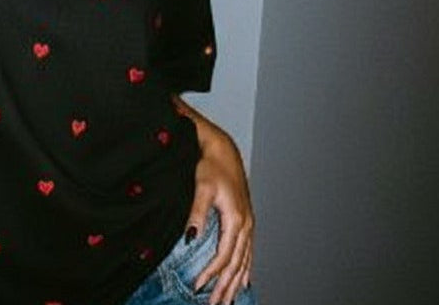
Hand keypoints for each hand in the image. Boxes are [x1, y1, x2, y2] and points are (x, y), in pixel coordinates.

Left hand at [173, 96, 253, 303]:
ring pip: (244, 261)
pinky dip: (245, 269)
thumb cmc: (211, 165)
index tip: (198, 286)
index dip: (211, 273)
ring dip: (236, 283)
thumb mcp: (202, 187)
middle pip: (237, 264)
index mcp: (236, 219)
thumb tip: (190, 239)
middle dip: (226, 287)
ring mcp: (248, 223)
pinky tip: (244, 280)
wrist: (223, 149)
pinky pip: (248, 252)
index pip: (224, 256)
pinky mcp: (246, 220)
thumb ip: (197, 213)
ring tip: (228, 301)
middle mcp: (246, 224)